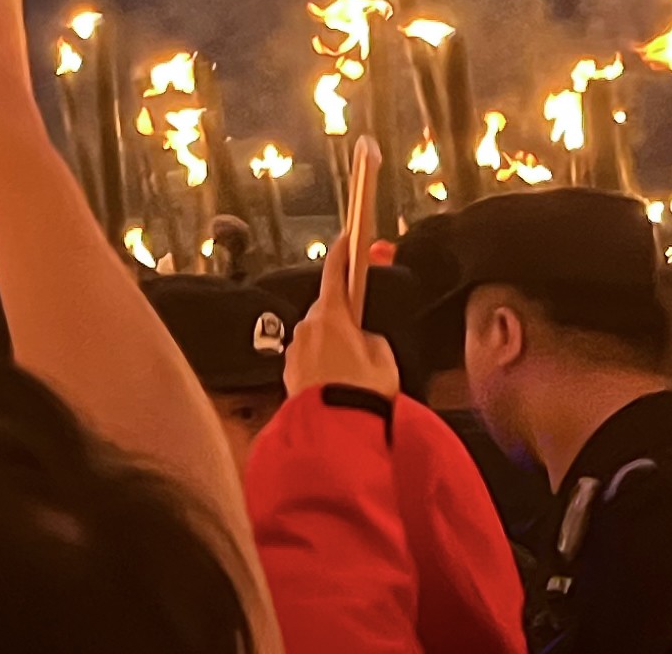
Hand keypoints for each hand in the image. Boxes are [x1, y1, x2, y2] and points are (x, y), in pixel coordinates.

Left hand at [286, 138, 397, 401]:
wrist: (335, 432)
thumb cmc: (362, 393)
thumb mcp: (383, 357)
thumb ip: (372, 338)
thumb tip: (364, 337)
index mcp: (331, 315)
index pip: (335, 272)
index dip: (342, 252)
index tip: (347, 238)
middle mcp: (307, 326)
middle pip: (327, 309)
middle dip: (344, 317)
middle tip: (365, 337)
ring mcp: (294, 350)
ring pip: (317, 336)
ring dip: (332, 345)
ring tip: (354, 371)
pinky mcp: (288, 373)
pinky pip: (308, 359)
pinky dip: (322, 364)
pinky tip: (337, 383)